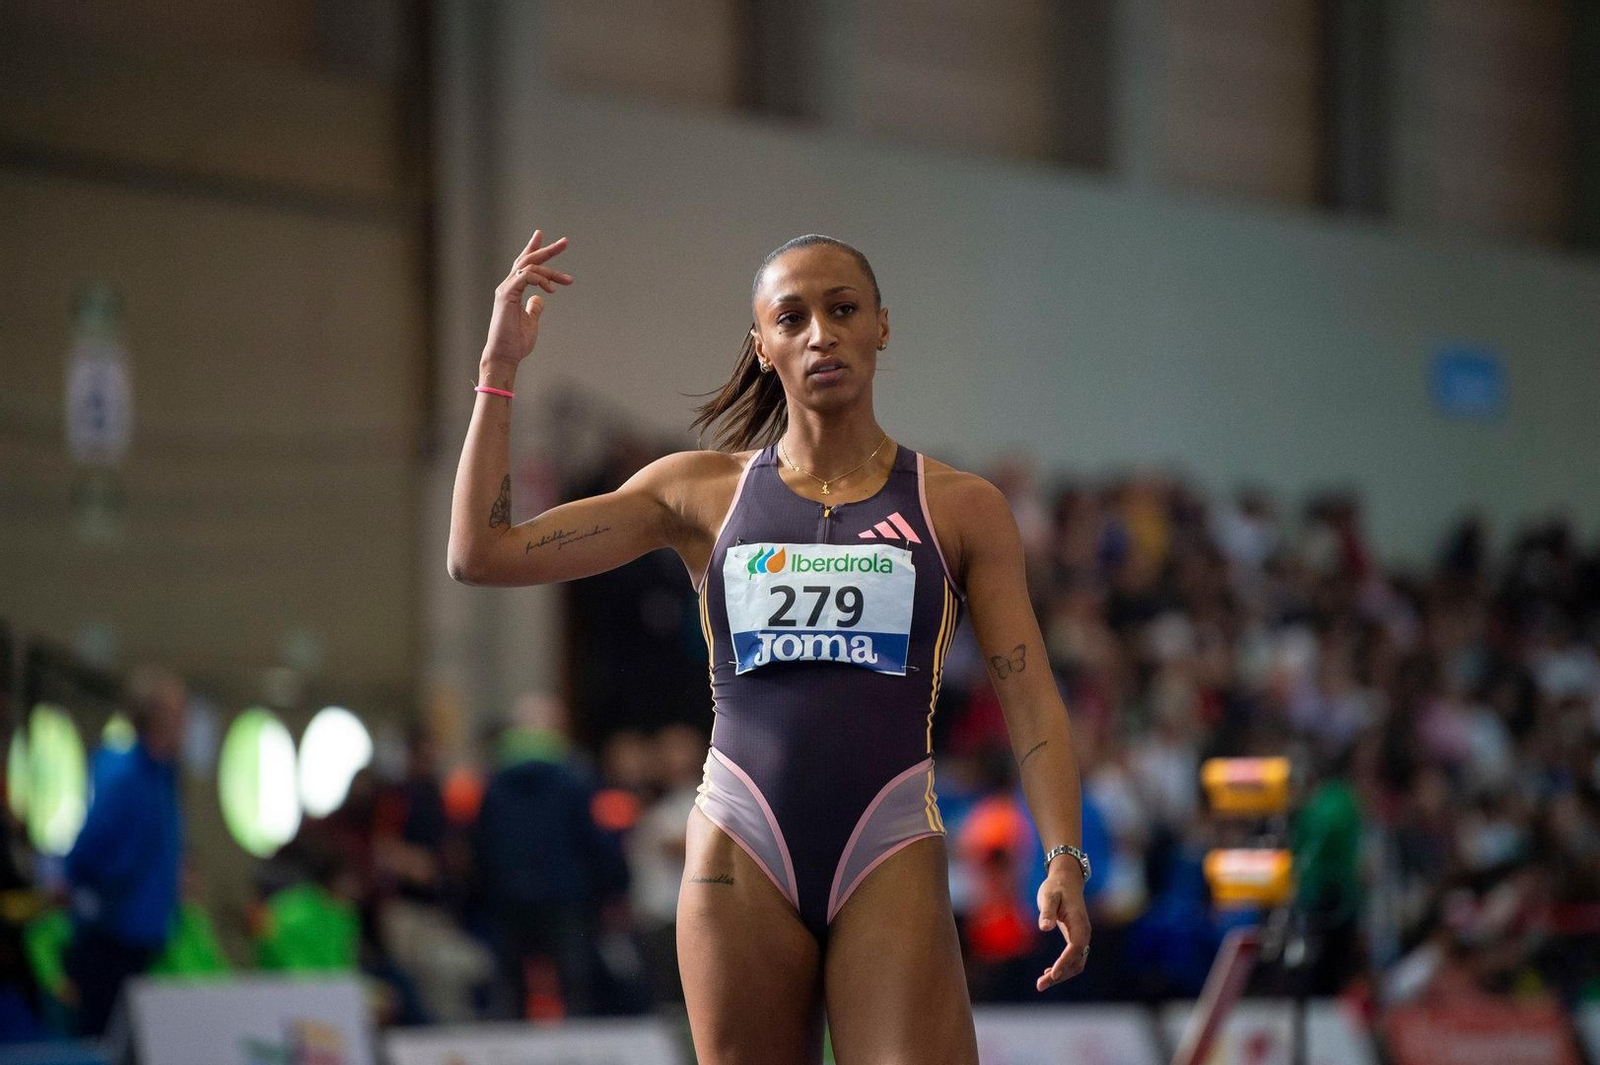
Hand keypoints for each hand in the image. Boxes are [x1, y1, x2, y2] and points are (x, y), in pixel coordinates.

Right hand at [482, 230, 574, 368]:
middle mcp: (508, 286)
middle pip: (527, 259)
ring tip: (568, 280)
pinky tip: (551, 288)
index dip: (533, 248)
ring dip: (551, 271)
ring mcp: (506, 289)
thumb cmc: (516, 342)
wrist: (505, 355)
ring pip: (529, 266)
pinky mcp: (507, 295)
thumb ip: (535, 308)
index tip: (542, 235)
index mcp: (513, 290)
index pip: (524, 264)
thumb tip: (541, 298)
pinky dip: (540, 279)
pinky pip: (525, 276)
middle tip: (565, 242)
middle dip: (547, 249)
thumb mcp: (531, 321)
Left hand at [1035, 865, 1090, 990]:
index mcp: (1079, 924)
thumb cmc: (1056, 887)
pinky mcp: (1076, 938)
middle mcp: (1084, 933)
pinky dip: (1063, 968)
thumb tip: (1044, 927)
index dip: (1064, 963)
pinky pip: (1074, 959)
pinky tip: (1049, 973)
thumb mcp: (1048, 896)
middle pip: (1077, 962)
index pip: (1075, 949)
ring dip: (1061, 975)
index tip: (1051, 975)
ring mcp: (1082, 937)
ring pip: (1076, 963)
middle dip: (1060, 975)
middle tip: (1040, 985)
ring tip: (1042, 983)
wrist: (1066, 880)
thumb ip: (1047, 911)